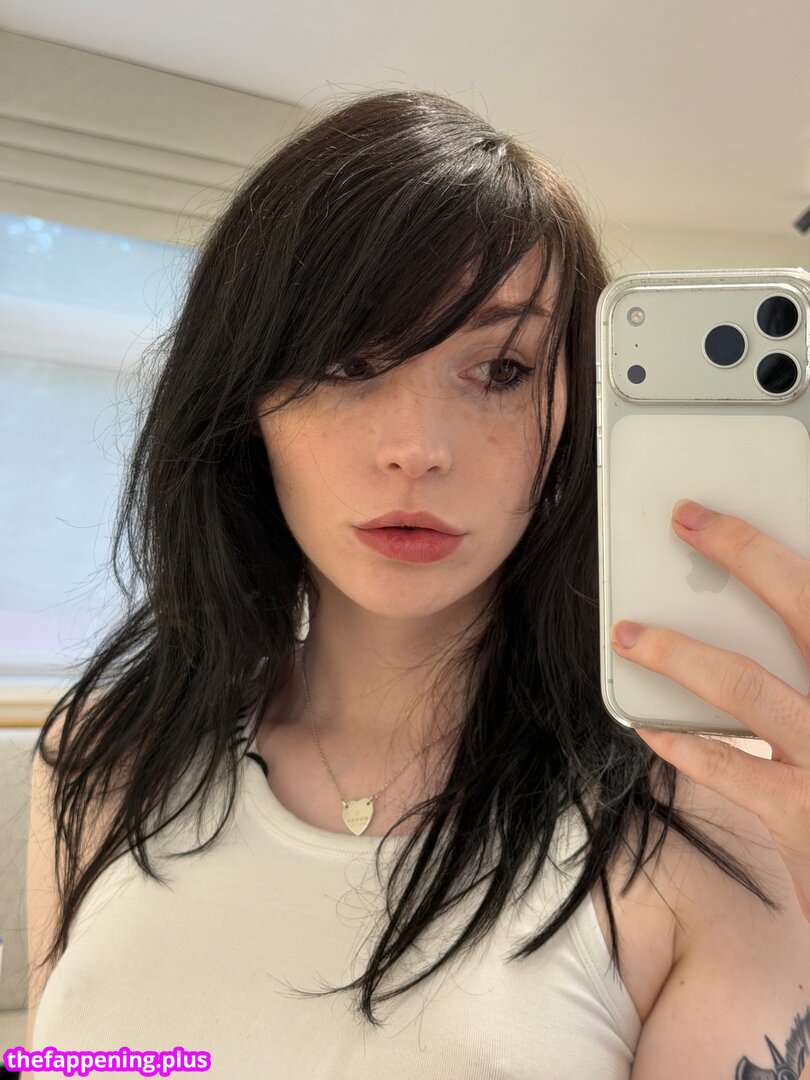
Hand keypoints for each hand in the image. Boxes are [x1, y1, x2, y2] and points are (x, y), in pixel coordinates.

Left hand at [610, 498, 809, 921]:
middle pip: (806, 604)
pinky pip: (728, 766)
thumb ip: (804, 656)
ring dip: (678, 651)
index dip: (775, 545)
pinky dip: (681, 741)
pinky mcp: (801, 815)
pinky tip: (648, 726)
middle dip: (744, 552)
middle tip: (687, 518)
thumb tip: (765, 605)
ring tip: (629, 633)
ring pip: (747, 682)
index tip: (736, 507)